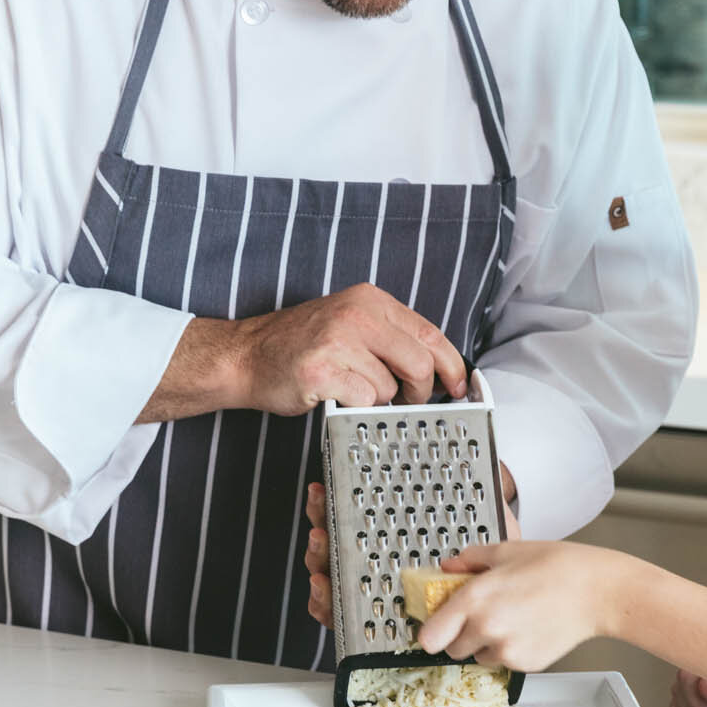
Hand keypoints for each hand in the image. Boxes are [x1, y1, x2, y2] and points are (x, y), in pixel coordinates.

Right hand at [233, 284, 468, 416]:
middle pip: (419, 364)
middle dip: (419, 392)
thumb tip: (439, 370)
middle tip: (404, 401)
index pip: (431, 333)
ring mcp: (339, 341)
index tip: (460, 387)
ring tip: (351, 390)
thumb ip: (391, 339)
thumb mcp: (349, 324)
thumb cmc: (301, 346)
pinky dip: (354, 407)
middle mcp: (358, 314)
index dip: (452, 366)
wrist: (245, 355)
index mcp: (370, 300)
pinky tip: (334, 395)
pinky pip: (363, 400)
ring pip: (390, 388)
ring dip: (377, 400)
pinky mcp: (323, 370)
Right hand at [306, 471, 521, 628]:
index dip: (340, 498)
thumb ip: (489, 514)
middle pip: (336, 537)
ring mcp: (365, 591)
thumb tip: (496, 481)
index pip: (361, 515)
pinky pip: (332, 614)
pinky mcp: (361, 623)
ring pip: (329, 571)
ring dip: (317, 554)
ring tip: (320, 539)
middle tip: (321, 501)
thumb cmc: (474, 584)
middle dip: (322, 516)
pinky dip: (321, 601)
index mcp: (397, 540)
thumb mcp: (485, 545)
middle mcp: (375, 563)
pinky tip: (322, 587)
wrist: (472, 622)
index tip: (328, 484)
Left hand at [410, 540, 626, 672]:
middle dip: (460, 635)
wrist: (598, 591)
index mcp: (475, 599)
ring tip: (510, 618)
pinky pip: (505, 661)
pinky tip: (527, 627)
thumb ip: (470, 559)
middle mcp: (486, 628)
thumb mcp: (507, 551)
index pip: (430, 636)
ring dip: (486, 643)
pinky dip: (510, 650)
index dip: (431, 631)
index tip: (435, 627)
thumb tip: (448, 566)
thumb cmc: (558, 566)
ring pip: (479, 657)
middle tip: (479, 616)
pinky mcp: (526, 664)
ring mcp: (507, 650)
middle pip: (452, 650)